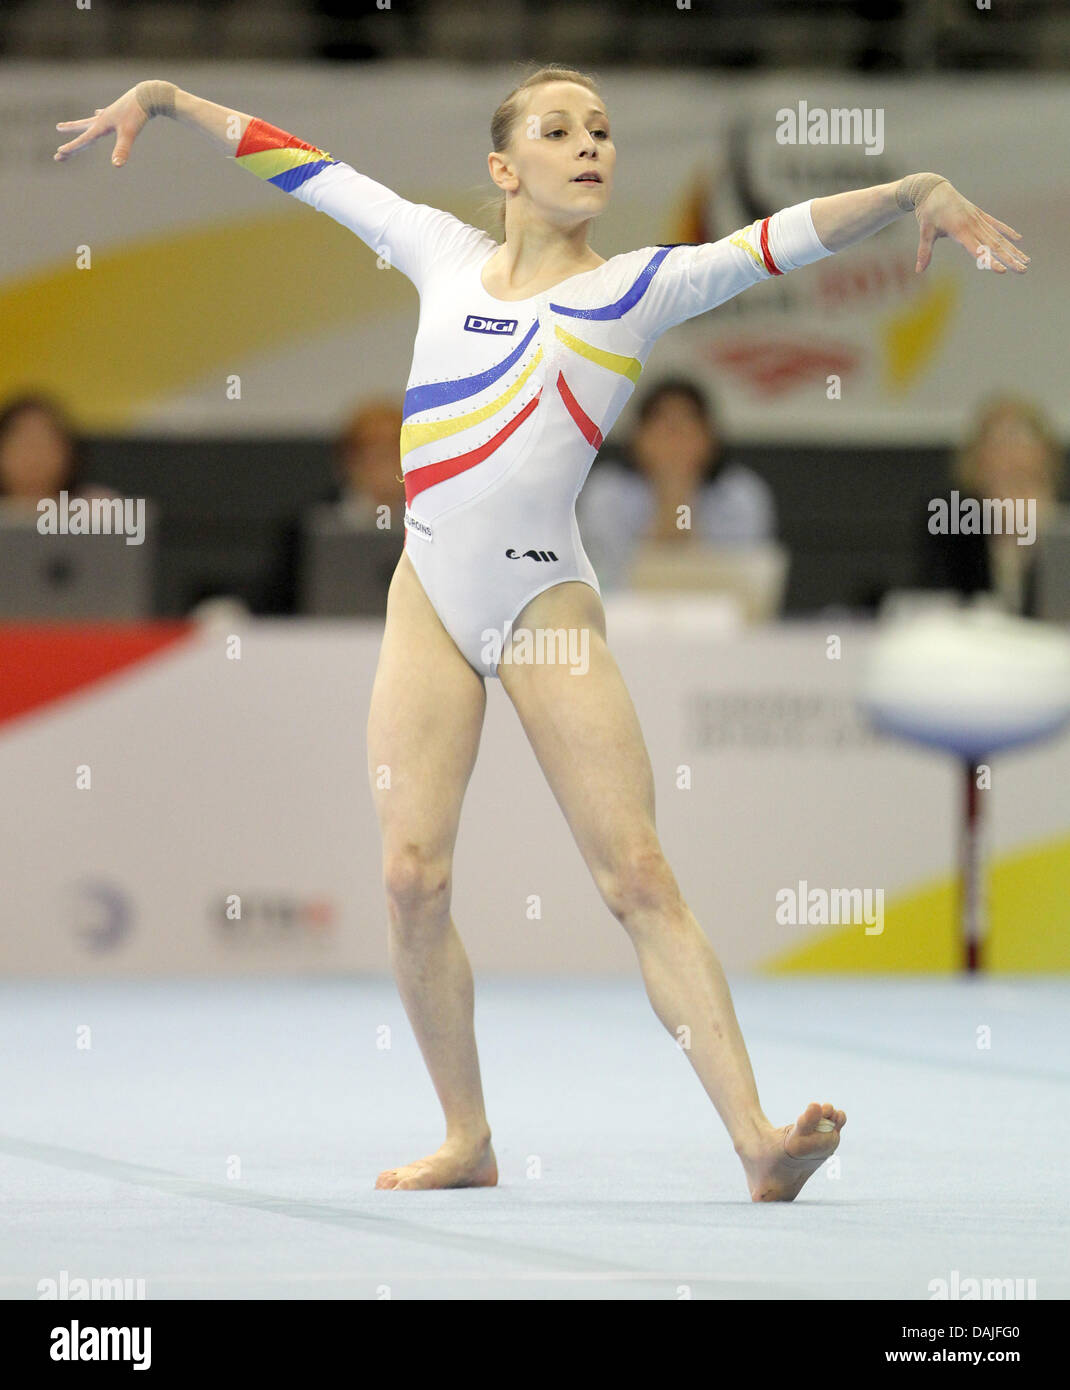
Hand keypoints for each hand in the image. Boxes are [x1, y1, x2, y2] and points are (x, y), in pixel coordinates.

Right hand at [54, 86, 148, 166]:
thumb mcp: (129, 134)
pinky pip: (104, 114)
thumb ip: (122, 150)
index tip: (58, 154)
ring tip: (62, 126)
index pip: (84, 140)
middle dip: (67, 142)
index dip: (71, 149)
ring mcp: (110, 114)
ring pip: (89, 122)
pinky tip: (97, 112)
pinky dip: (98, 115)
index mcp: (102, 125)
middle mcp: (102, 119)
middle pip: (81, 131)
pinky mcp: (119, 111)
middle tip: (57, 149)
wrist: (149, 96)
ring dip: (76, 125)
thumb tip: (116, 165)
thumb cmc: (138, 114)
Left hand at [914, 181, 1029, 274]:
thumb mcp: (925, 231)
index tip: (1002, 270)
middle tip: (1023, 270)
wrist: (933, 188)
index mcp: (960, 229)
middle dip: (1010, 258)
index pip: (977, 249)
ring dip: (1013, 250)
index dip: (989, 260)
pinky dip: (1007, 232)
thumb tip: (918, 270)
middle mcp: (973, 224)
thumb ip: (924, 251)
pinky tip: (1019, 240)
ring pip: (999, 237)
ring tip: (1025, 261)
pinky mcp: (979, 215)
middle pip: (994, 245)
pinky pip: (996, 225)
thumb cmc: (928, 211)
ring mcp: (978, 219)